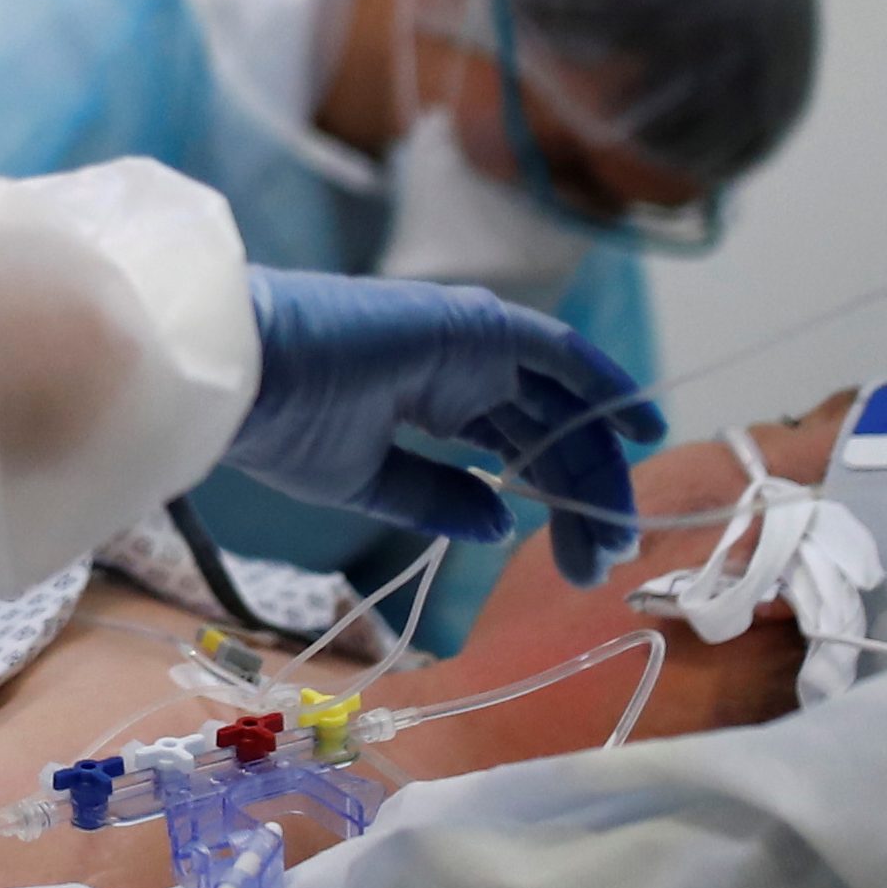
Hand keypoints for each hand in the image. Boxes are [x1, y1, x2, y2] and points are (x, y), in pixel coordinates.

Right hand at [226, 268, 668, 586]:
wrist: (246, 373)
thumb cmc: (285, 424)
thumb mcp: (367, 480)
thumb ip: (437, 497)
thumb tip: (501, 525)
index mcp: (427, 397)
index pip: (514, 448)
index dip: (556, 498)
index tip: (582, 555)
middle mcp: (459, 365)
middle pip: (547, 432)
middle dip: (582, 496)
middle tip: (604, 560)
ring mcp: (471, 342)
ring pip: (561, 404)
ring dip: (596, 464)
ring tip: (616, 531)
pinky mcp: (478, 327)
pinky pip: (558, 354)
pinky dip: (604, 385)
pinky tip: (640, 429)